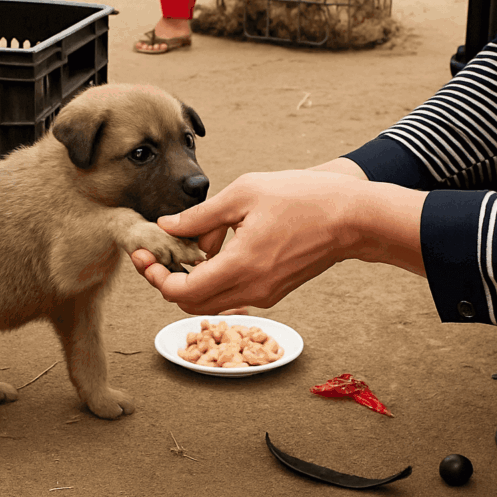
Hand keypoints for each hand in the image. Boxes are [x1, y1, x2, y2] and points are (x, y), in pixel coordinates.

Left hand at [130, 170, 368, 314]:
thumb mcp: (244, 194)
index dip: (155, 276)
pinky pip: (233, 292)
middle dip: (168, 278)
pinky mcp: (274, 292)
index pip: (180, 291)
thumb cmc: (303, 198)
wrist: (353, 218)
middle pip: (191, 301)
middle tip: (158, 250)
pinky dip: (217, 275)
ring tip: (199, 238)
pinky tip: (223, 244)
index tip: (143, 255)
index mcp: (241, 266)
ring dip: (194, 276)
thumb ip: (200, 216)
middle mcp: (251, 289)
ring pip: (212, 298)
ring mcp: (264, 295)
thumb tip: (167, 226)